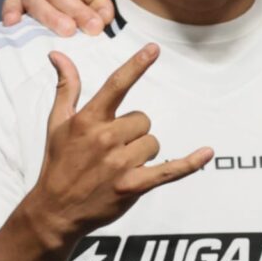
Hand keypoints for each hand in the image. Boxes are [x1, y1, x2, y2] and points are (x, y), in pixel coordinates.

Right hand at [24, 44, 212, 246]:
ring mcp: (119, 164)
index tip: (154, 49)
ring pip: (153, 143)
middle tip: (111, 150)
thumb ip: (66, 88)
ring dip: (142, 154)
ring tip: (118, 167)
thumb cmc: (58, 164)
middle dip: (133, 133)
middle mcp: (104, 139)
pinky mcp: (132, 186)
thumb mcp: (57, 124)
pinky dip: (190, 163)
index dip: (136, 66)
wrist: (54, 211)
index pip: (116, 85)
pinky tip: (207, 153)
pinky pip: (170, 170)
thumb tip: (58, 55)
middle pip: (143, 120)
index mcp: (87, 120)